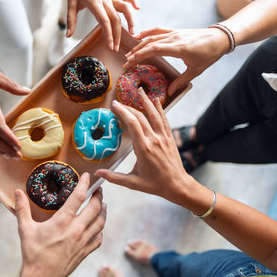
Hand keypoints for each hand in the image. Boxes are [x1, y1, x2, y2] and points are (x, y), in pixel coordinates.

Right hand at [16, 173, 106, 276]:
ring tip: (102, 204)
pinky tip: (98, 226)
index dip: (84, 184)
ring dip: (103, 211)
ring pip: (100, 222)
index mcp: (62, 222)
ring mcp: (83, 242)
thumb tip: (17, 193)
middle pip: (95, 208)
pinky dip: (101, 230)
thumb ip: (22, 209)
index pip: (78, 197)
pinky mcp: (85, 252)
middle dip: (99, 196)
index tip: (87, 177)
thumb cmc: (33, 254)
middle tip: (98, 189)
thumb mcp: (25, 229)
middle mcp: (76, 230)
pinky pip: (99, 238)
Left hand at [67, 0, 139, 50]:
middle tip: (116, 48)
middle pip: (115, 19)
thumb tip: (68, 35)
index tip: (110, 45)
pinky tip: (137, 8)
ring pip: (123, 9)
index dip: (108, 34)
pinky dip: (132, 0)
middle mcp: (104, 1)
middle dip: (117, 35)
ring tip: (132, 32)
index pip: (104, 21)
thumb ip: (71, 20)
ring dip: (129, 21)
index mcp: (94, 3)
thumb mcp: (70, 3)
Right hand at [95, 89, 193, 203]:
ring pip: (154, 115)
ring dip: (146, 101)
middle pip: (140, 117)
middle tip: (119, 102)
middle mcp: (154, 139)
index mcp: (144, 148)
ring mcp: (163, 137)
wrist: (178, 186)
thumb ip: (114, 177)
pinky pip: (164, 120)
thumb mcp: (132, 183)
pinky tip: (157, 100)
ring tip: (139, 90)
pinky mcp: (170, 138)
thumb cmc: (155, 185)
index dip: (123, 112)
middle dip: (128, 107)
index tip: (115, 105)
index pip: (132, 124)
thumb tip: (98, 173)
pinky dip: (160, 109)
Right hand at [124, 27, 230, 94]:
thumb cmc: (209, 54)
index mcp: (178, 48)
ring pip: (152, 37)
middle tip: (126, 62)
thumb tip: (168, 92)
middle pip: (149, 44)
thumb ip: (181, 81)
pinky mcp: (175, 31)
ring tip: (130, 53)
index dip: (140, 55)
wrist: (220, 38)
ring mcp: (174, 33)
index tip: (130, 62)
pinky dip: (148, 33)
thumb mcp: (196, 70)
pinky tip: (139, 36)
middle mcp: (174, 38)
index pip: (153, 50)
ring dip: (140, 45)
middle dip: (136, 53)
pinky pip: (158, 31)